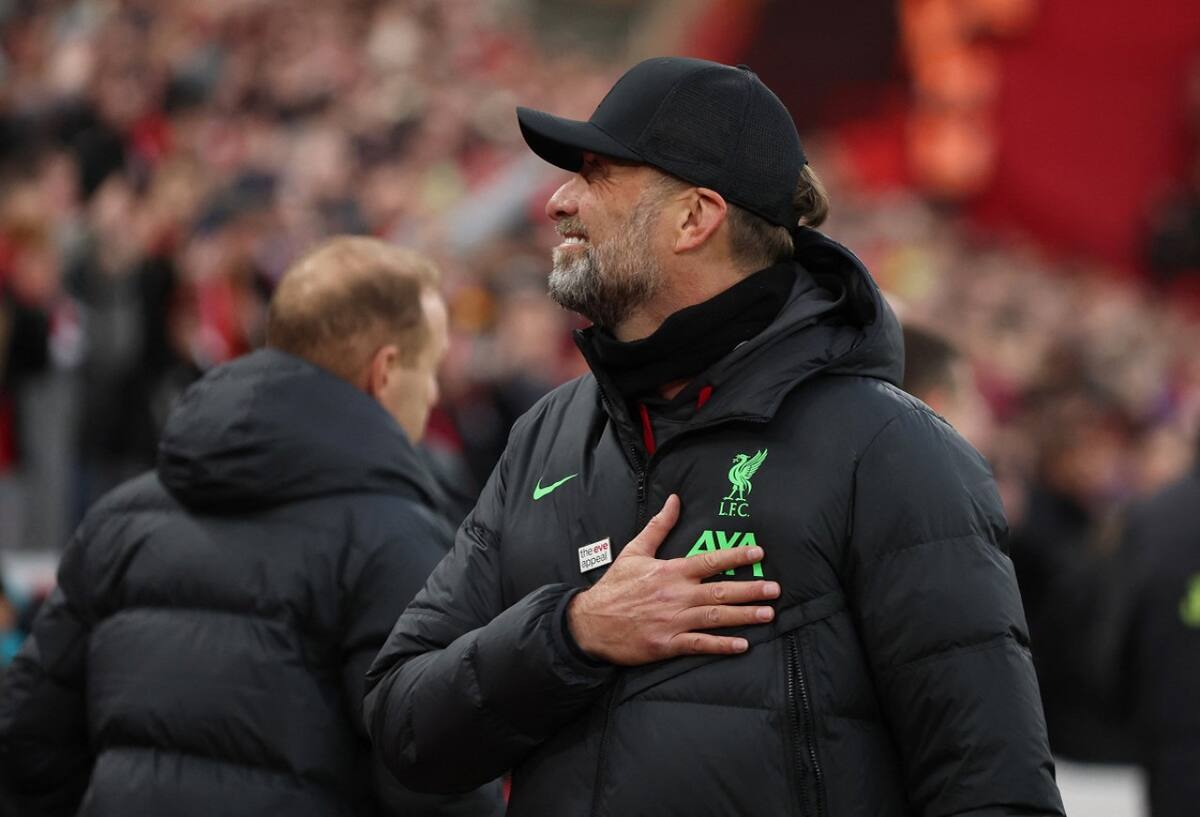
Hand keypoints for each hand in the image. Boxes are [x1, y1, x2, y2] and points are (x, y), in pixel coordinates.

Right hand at [567, 494, 779, 664]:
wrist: (590, 623)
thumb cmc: (615, 587)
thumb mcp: (634, 551)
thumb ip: (659, 526)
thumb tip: (675, 500)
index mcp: (670, 571)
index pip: (709, 561)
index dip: (736, 556)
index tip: (758, 554)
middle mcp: (676, 595)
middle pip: (720, 591)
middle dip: (750, 590)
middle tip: (775, 589)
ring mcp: (673, 621)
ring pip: (715, 618)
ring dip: (744, 616)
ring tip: (767, 614)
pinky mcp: (667, 644)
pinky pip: (700, 644)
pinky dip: (721, 645)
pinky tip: (742, 645)